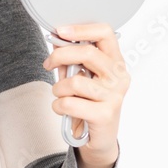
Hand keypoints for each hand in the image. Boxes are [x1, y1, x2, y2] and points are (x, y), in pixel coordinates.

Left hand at [41, 23, 127, 164]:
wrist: (99, 138)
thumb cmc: (89, 103)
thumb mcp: (82, 77)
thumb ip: (72, 60)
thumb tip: (57, 41)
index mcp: (116, 62)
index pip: (105, 33)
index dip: (81, 29)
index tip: (61, 31)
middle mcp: (119, 77)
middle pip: (87, 53)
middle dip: (60, 56)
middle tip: (48, 64)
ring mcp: (114, 96)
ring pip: (75, 81)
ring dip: (58, 89)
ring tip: (61, 95)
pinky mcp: (105, 114)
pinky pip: (70, 103)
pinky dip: (58, 105)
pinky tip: (62, 109)